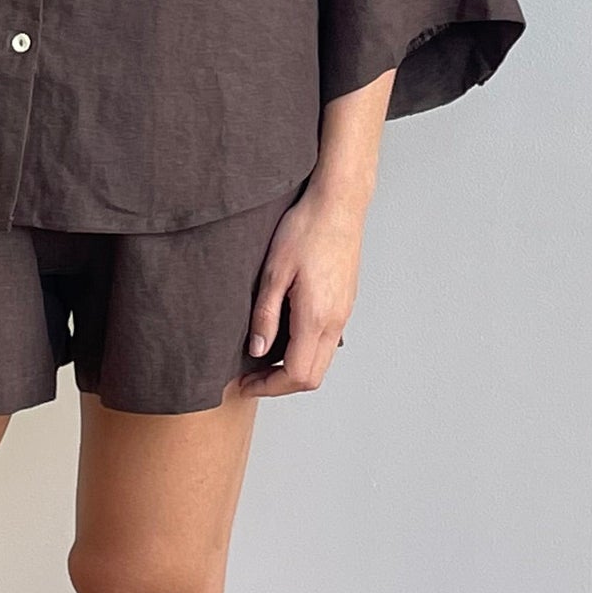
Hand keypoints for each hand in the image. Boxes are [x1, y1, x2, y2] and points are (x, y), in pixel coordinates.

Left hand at [238, 183, 366, 395]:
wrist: (338, 205)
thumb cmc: (306, 230)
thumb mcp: (274, 272)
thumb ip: (265, 316)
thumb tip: (257, 351)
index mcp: (316, 317)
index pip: (296, 374)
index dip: (268, 387)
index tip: (246, 382)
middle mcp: (335, 321)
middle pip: (312, 377)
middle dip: (281, 384)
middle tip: (252, 377)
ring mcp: (344, 314)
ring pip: (322, 362)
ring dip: (294, 368)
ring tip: (264, 356)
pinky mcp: (345, 304)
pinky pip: (327, 342)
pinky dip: (305, 351)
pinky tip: (285, 335)